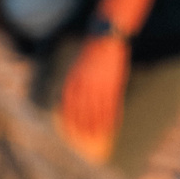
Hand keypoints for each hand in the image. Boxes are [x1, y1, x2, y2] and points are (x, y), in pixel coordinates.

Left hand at [58, 34, 128, 163]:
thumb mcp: (78, 67)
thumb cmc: (92, 52)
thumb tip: (66, 100)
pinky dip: (112, 117)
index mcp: (74, 81)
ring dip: (97, 126)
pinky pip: (112, 104)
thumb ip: (74, 84)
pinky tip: (113, 125)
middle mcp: (85, 85)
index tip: (70, 132)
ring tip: (98, 137)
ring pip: (97, 111)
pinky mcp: (113, 83)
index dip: (70, 121)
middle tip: (83, 140)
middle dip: (83, 127)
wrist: (106, 38)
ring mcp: (99, 85)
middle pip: (82, 112)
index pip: (69, 106)